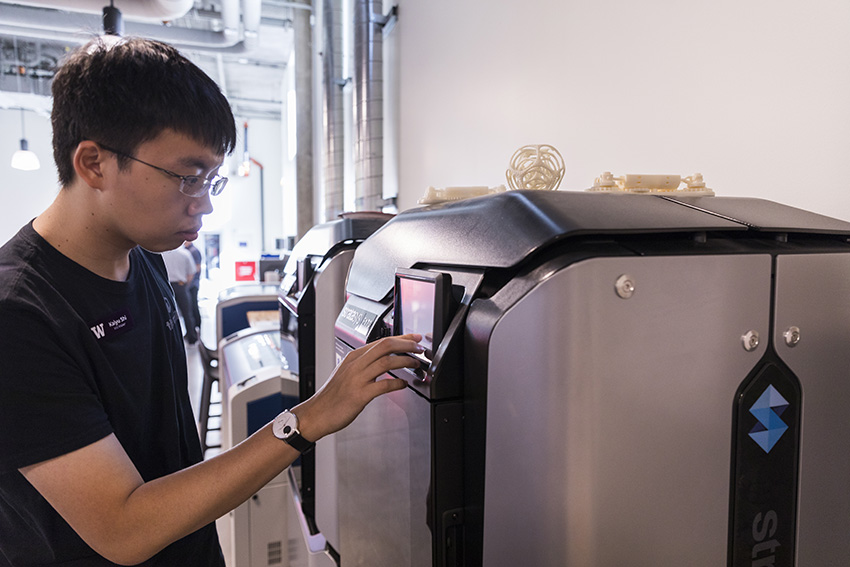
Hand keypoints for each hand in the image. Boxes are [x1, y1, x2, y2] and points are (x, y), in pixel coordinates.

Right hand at [292, 333, 423, 440]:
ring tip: (416, 365)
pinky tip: (404, 384)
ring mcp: (357, 379)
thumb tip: (384, 359)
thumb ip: (363, 365)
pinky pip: (384, 386)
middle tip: (419, 348)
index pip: (381, 341)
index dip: (401, 338)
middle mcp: (356, 365)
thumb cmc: (332, 396)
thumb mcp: (346, 373)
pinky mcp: (360, 395)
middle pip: (385, 346)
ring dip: (405, 361)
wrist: (317, 413)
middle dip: (406, 345)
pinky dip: (397, 383)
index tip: (414, 339)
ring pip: (386, 362)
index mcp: (353, 357)